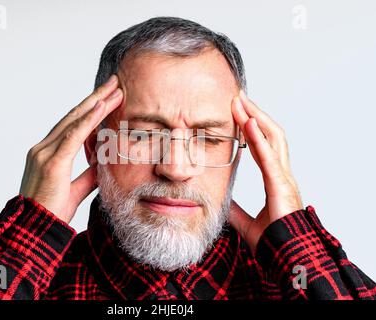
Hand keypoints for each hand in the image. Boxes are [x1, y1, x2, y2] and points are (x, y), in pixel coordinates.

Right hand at [19, 75, 122, 223]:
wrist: (34, 231)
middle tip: (115, 82)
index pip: (73, 125)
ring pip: (74, 120)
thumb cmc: (51, 212)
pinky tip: (101, 106)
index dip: (91, 110)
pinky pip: (72, 135)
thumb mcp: (76, 190)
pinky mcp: (51, 162)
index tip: (108, 98)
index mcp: (48, 153)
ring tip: (115, 88)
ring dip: (96, 103)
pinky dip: (88, 120)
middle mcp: (44, 148)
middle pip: (74, 116)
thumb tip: (103, 164)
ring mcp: (44, 153)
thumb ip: (88, 175)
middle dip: (96, 98)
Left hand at [229, 90, 302, 251]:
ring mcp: (283, 177)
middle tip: (238, 97)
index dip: (251, 128)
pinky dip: (259, 138)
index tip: (238, 112)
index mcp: (275, 179)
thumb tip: (222, 202)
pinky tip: (249, 122)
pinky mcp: (280, 185)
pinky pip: (269, 156)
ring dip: (256, 117)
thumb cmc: (273, 241)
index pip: (262, 145)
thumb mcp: (245, 221)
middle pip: (269, 134)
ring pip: (272, 138)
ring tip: (241, 101)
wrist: (285, 258)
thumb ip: (235, 209)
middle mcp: (281, 173)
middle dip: (254, 113)